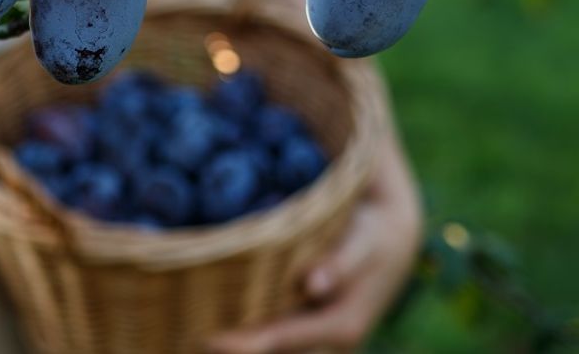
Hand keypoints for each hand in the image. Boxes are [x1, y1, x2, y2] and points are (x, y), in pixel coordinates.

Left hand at [207, 127, 421, 353]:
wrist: (392, 239)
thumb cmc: (374, 235)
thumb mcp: (365, 243)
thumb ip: (341, 263)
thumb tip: (314, 284)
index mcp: (342, 324)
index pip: (284, 339)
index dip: (247, 343)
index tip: (211, 341)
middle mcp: (327, 341)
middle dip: (236, 350)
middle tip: (188, 342)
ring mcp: (316, 340)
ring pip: (273, 350)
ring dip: (240, 346)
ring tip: (187, 339)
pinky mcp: (306, 330)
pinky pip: (274, 340)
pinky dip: (248, 337)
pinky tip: (210, 326)